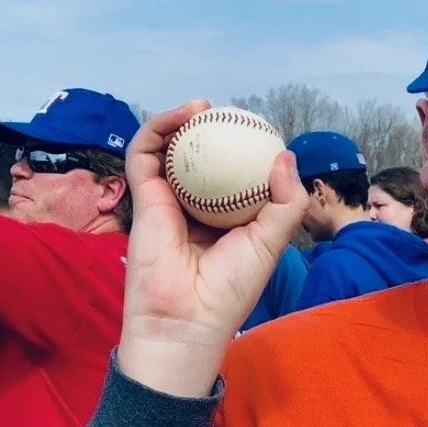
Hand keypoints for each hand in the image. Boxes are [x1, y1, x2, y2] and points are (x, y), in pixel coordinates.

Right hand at [117, 101, 308, 396]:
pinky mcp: (142, 198)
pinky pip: (145, 155)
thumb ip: (286, 201)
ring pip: (168, 150)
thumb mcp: (272, 241)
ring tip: (202, 108)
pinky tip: (183, 117)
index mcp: (225, 217)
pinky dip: (158, 129)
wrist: (186, 318)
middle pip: (199, 158)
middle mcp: (194, 206)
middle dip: (210, 130)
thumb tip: (284, 155)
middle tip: (228, 113)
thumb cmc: (232, 287)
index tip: (258, 131)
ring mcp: (166, 201)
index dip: (242, 149)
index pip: (232, 173)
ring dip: (181, 121)